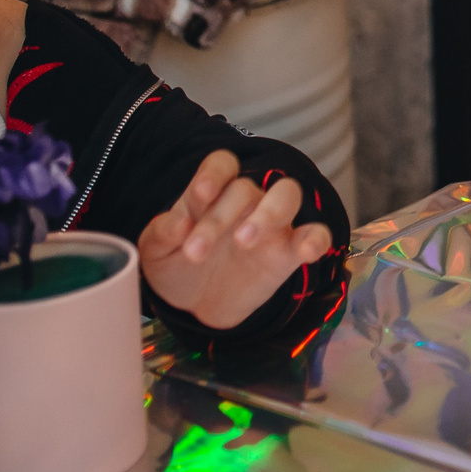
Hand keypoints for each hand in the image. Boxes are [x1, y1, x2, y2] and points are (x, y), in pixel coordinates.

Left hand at [135, 150, 333, 330]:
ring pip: (287, 195)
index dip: (214, 173)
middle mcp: (245, 202)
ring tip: (245, 241)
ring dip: (269, 213)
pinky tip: (306, 250)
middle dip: (220, 216)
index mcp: (212, 193)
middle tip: (195, 253)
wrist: (198, 306)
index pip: (222, 164)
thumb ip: (160, 234)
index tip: (201, 194)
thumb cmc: (178, 266)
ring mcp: (272, 225)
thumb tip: (174, 224)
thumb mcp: (155, 253)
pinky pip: (315, 233)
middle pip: (246, 187)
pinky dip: (316, 238)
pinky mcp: (289, 252)